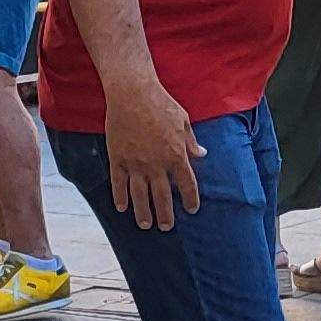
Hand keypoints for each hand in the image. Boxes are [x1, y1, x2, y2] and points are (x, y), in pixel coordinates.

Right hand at [103, 80, 202, 229]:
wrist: (133, 93)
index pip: (187, 184)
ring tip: (145, 224)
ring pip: (140, 195)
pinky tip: (122, 208)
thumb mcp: (184, 121)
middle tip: (166, 227)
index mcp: (176, 155)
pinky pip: (119, 183)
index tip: (192, 209)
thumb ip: (192, 142)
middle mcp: (157, 164)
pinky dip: (120, 197)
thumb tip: (202, 155)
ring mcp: (136, 163)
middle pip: (163, 196)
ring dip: (143, 212)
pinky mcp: (118, 158)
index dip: (190, 199)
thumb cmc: (161, 103)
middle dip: (166, 214)